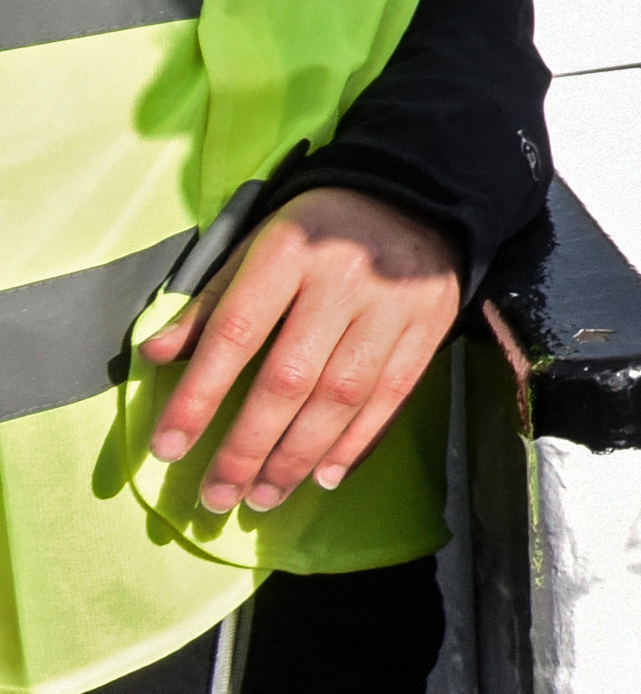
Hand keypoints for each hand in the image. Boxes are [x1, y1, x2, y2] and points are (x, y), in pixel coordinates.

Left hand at [136, 186, 463, 517]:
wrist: (418, 196)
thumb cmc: (319, 229)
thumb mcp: (257, 246)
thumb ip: (210, 303)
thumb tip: (156, 356)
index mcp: (288, 254)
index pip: (235, 333)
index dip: (199, 395)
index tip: (169, 448)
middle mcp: (342, 281)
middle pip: (290, 378)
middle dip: (249, 446)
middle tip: (219, 498)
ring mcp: (393, 305)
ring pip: (342, 396)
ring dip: (299, 455)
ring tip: (265, 496)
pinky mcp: (431, 324)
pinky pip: (393, 394)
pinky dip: (358, 441)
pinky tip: (325, 475)